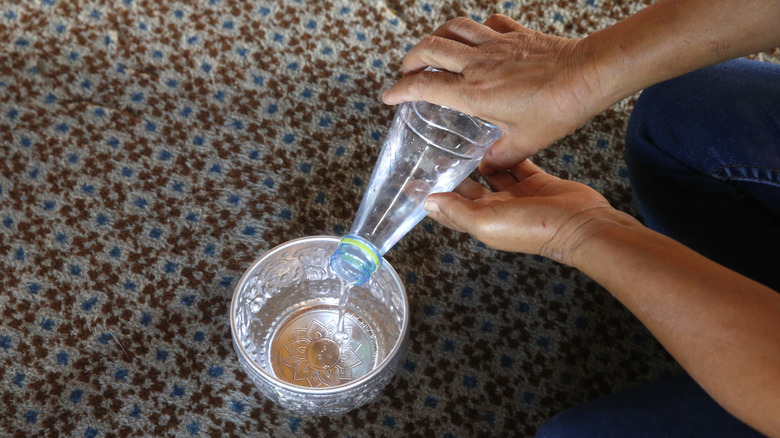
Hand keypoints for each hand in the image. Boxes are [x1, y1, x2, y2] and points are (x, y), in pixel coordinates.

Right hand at [382, 15, 600, 172]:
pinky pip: (488, 24)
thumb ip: (499, 156)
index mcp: (474, 92)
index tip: (388, 97)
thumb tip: (486, 166)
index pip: (423, 86)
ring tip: (432, 49)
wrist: (588, 75)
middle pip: (429, 48)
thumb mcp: (524, 142)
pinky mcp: (515, 35)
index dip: (399, 91)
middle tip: (407, 71)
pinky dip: (476, 30)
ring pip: (453, 28)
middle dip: (410, 58)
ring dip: (437, 37)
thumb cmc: (557, 109)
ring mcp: (496, 44)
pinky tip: (478, 39)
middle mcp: (478, 63)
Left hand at [423, 159, 638, 263]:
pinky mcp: (535, 182)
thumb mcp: (486, 222)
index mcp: (481, 222)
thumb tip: (429, 201)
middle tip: (435, 152)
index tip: (413, 181)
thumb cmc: (532, 228)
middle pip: (467, 190)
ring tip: (460, 139)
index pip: (448, 210)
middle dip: (451, 174)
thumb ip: (457, 210)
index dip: (430, 197)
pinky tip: (493, 137)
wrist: (580, 224)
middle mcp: (496, 209)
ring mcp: (516, 195)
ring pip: (490, 174)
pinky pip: (514, 164)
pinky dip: (504, 153)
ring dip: (476, 160)